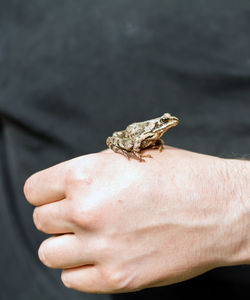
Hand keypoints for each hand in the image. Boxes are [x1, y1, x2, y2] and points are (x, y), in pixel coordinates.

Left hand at [24, 146, 249, 292]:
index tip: (55, 195)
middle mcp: (87, 211)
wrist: (220, 207)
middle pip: (40, 220)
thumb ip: (89, 175)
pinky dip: (81, 268)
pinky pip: (71, 279)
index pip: (34, 189)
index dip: (46, 191)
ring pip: (49, 252)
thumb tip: (64, 190)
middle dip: (58, 216)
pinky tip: (102, 255)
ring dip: (66, 244)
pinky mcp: (118, 278)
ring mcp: (101, 248)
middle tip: (82, 213)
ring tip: (90, 236)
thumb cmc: (179, 176)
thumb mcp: (127, 159)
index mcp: (86, 174)